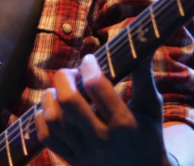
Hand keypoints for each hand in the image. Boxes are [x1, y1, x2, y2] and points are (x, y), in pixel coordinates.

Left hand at [34, 53, 170, 165]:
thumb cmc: (148, 135)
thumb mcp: (151, 106)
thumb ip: (143, 75)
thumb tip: (141, 40)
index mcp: (123, 123)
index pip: (96, 87)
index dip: (88, 66)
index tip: (89, 59)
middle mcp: (102, 139)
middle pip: (68, 101)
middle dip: (64, 78)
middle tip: (72, 73)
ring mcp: (84, 152)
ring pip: (53, 119)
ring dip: (50, 97)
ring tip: (59, 90)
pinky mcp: (72, 160)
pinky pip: (46, 138)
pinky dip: (42, 118)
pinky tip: (51, 108)